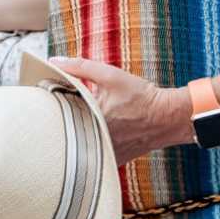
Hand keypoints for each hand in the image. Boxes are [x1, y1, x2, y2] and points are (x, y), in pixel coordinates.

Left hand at [48, 56, 187, 165]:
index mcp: (90, 116)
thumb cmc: (140, 95)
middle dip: (64, 116)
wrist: (167, 117)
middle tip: (63, 106)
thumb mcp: (110, 75)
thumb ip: (79, 66)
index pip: (60, 109)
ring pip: (80, 141)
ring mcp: (105, 150)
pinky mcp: (113, 158)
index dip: (54, 100)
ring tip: (78, 119)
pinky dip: (92, 142)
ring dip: (77, 130)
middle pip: (67, 127)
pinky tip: (94, 132)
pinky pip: (95, 152)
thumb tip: (53, 60)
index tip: (52, 93)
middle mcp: (96, 137)